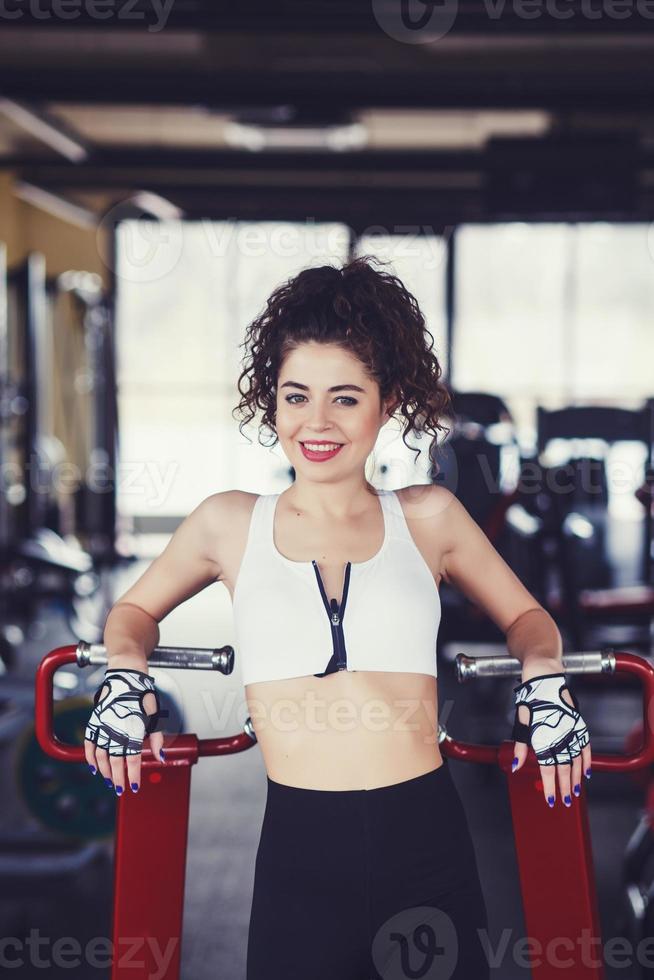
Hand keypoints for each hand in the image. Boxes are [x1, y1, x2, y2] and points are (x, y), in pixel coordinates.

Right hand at [84, 667, 165, 795]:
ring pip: (101, 756)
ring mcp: (103, 727)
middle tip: (120, 789)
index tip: (134, 786)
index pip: (132, 760)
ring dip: (105, 771)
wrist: (126, 678)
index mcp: (132, 730)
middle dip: (118, 778)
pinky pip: (89, 745)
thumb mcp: (154, 717)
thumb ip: (156, 739)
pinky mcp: (95, 722)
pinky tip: (95, 768)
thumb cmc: (143, 697)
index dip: (132, 775)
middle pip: (115, 762)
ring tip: (110, 781)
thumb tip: (160, 757)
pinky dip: (91, 758)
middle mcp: (116, 731)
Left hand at [510, 668, 590, 807]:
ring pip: (577, 761)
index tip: (551, 800)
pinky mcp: (579, 725)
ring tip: (575, 791)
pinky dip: (587, 761)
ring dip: (576, 778)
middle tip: (565, 801)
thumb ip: (522, 747)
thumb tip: (517, 766)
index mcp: (544, 738)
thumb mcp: (521, 723)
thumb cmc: (530, 699)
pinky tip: (587, 772)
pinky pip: (586, 747)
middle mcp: (560, 737)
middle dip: (564, 787)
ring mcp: (572, 731)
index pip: (548, 769)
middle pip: (564, 768)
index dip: (550, 787)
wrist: (544, 677)